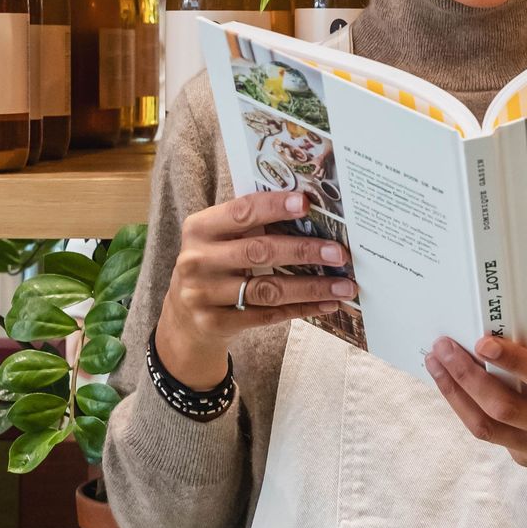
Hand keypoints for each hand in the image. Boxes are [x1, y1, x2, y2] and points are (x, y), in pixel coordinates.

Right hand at [156, 189, 355, 390]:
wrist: (182, 320)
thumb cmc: (213, 267)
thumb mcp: (218, 240)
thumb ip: (250, 225)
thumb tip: (309, 212)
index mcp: (199, 228)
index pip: (242, 211)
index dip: (275, 206)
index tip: (307, 203)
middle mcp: (197, 260)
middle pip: (259, 251)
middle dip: (304, 251)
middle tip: (339, 253)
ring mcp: (203, 294)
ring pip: (268, 289)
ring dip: (311, 287)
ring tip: (344, 285)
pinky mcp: (215, 324)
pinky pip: (267, 316)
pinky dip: (301, 309)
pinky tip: (327, 304)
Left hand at [424, 335, 526, 527]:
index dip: (514, 362)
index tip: (484, 341)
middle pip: (503, 407)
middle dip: (467, 376)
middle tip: (443, 346)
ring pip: (486, 425)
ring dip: (455, 392)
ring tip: (435, 361)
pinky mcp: (526, 460)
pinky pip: (490, 433)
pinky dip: (466, 407)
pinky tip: (452, 383)